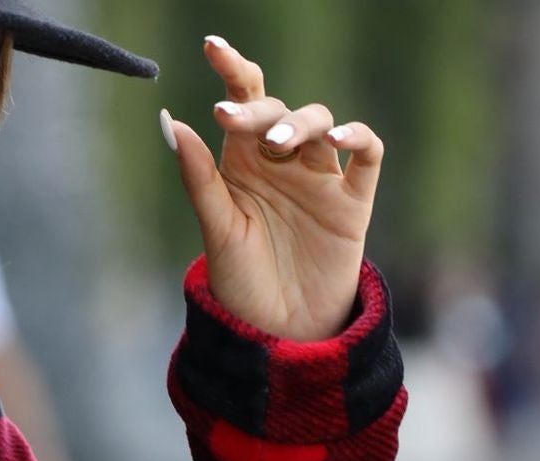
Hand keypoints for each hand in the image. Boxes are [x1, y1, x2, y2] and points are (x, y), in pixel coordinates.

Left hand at [160, 34, 384, 342]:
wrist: (277, 333)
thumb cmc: (241, 284)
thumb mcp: (217, 230)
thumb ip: (199, 179)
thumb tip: (172, 123)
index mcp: (245, 164)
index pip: (244, 102)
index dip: (233, 69)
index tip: (213, 47)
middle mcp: (284, 162)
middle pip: (279, 111)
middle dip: (259, 111)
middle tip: (234, 121)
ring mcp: (321, 178)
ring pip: (321, 124)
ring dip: (301, 125)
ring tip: (279, 145)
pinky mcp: (353, 200)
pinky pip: (367, 153)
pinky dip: (357, 139)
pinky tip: (338, 140)